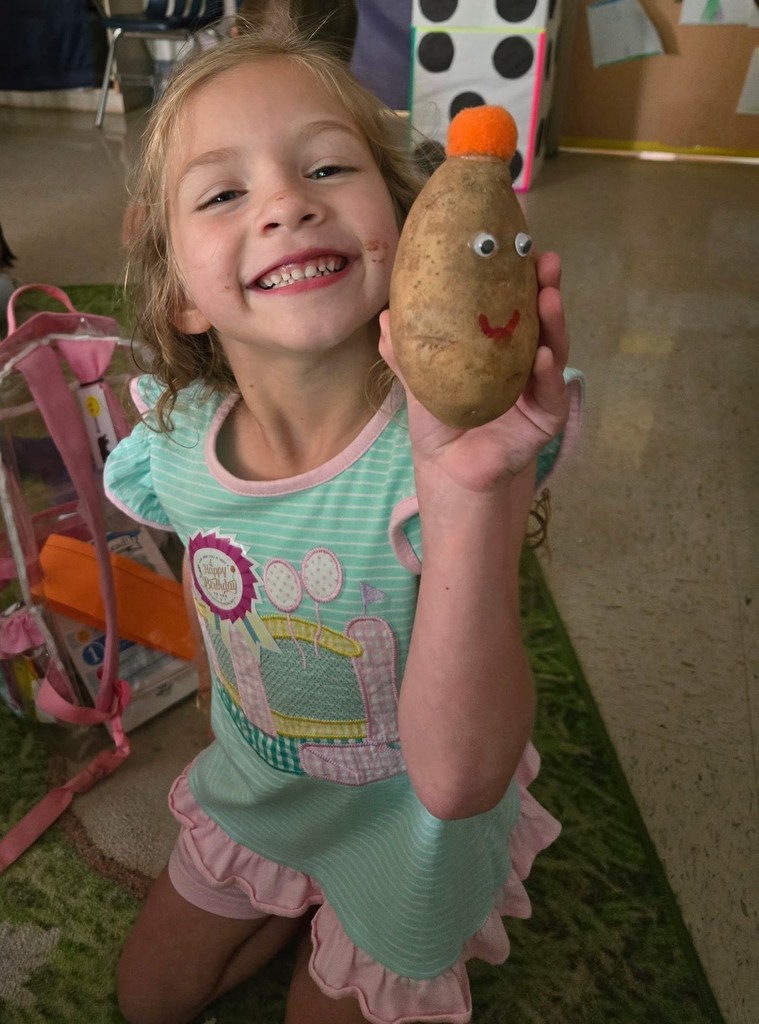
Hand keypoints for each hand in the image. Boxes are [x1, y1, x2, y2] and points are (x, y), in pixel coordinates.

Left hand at [380, 250, 569, 493]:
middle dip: (546, 288)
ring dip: (554, 322)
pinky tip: (543, 355)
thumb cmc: (441, 418)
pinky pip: (550, 392)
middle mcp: (527, 360)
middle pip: (541, 319)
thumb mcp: (421, 381)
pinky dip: (548, 373)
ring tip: (549, 296)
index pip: (515, 304)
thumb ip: (405, 353)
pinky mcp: (547, 418)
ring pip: (553, 349)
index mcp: (501, 346)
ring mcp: (541, 387)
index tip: (518, 245)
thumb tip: (385, 317)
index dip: (519, 276)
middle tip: (544, 260)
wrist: (449, 467)